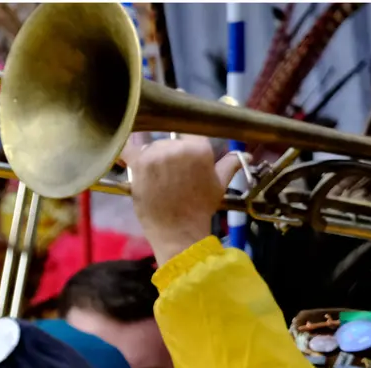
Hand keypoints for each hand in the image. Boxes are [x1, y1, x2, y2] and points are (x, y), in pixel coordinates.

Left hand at [120, 135, 240, 264]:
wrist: (178, 233)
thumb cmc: (200, 209)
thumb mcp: (220, 184)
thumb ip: (230, 163)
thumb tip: (247, 155)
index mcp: (199, 148)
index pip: (189, 130)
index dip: (183, 138)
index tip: (179, 146)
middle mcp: (177, 147)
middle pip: (168, 140)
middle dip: (168, 154)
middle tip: (168, 175)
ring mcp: (156, 155)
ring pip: (151, 147)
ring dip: (151, 159)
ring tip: (155, 179)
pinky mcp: (138, 166)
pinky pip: (128, 150)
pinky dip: (125, 149)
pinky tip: (122, 149)